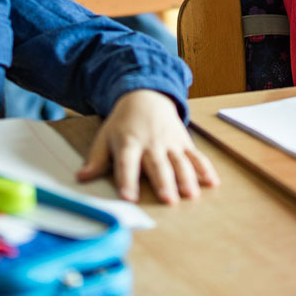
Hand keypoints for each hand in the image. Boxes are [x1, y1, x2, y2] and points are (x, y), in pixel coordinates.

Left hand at [77, 89, 218, 203]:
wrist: (147, 95)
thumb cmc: (124, 122)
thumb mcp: (105, 136)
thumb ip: (96, 159)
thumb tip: (81, 178)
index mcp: (128, 142)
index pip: (127, 163)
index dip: (127, 180)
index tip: (129, 197)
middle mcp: (151, 143)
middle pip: (158, 165)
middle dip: (164, 183)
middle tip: (169, 200)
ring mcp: (170, 143)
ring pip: (179, 162)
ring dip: (186, 179)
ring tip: (191, 195)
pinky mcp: (184, 142)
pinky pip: (196, 156)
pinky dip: (206, 169)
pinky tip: (213, 182)